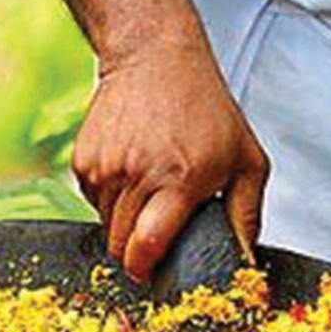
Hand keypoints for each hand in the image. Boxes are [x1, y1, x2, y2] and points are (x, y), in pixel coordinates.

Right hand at [72, 35, 266, 283]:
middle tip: (158, 234)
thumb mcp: (245, 158)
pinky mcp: (83, 160)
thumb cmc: (204, 106)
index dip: (147, 269)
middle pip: (122, 245)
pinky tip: (131, 174)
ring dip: (124, 225)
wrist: (155, 57)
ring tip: (150, 193)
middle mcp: (138, 174)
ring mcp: (106, 167)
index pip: (147, 246)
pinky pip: (92, 203)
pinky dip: (109, 201)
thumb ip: (247, 214)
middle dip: (138, 252)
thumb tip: (246, 259)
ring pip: (105, 227)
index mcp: (180, 179)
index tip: (153, 275)